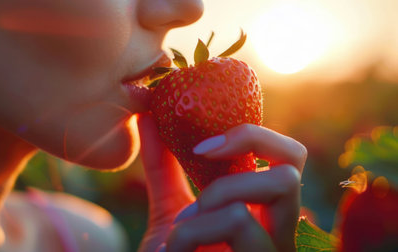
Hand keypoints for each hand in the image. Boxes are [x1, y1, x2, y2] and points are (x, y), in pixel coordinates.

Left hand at [137, 113, 306, 251]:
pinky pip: (234, 227)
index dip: (253, 136)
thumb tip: (149, 119)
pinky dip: (189, 235)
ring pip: (256, 202)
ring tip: (181, 234)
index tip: (202, 145)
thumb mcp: (171, 210)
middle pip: (291, 171)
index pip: (288, 157)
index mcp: (264, 209)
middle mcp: (279, 231)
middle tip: (198, 187)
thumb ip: (164, 167)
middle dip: (234, 171)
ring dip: (204, 210)